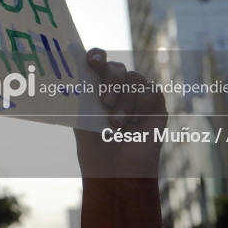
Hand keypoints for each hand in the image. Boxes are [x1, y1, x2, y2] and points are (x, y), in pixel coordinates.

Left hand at [75, 47, 166, 177]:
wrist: (115, 171)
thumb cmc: (94, 147)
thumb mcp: (81, 117)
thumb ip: (80, 93)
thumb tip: (72, 71)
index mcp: (97, 87)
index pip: (98, 61)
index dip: (96, 56)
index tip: (93, 62)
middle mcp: (118, 88)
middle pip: (116, 67)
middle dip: (111, 81)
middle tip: (105, 102)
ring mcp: (137, 95)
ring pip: (134, 78)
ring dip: (124, 101)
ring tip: (118, 123)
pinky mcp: (155, 105)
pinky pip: (151, 89)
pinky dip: (141, 103)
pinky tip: (135, 122)